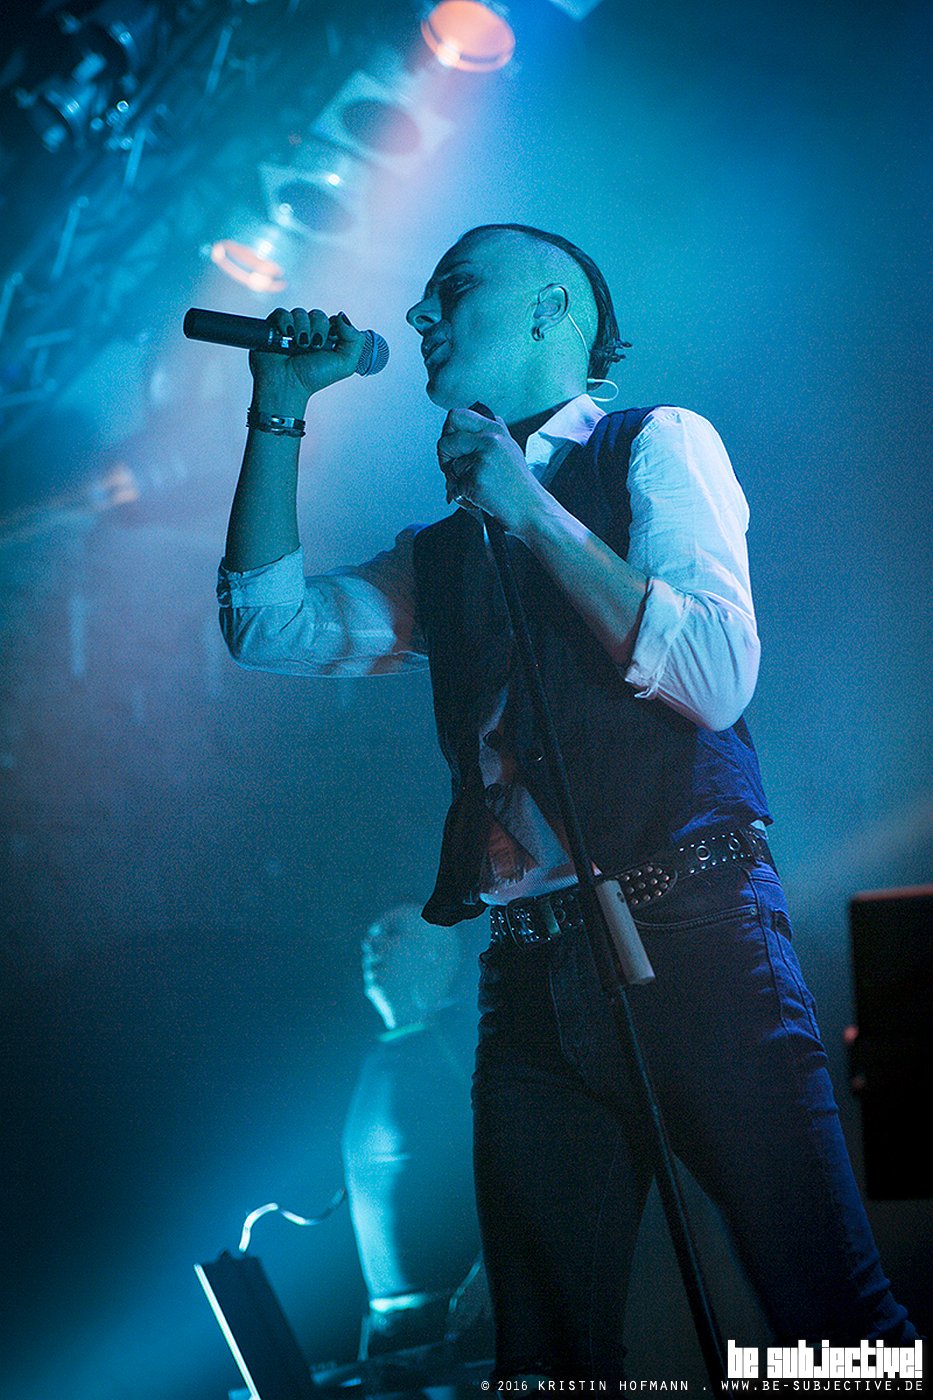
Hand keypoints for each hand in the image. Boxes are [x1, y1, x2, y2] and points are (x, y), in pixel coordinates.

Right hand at [249, 307, 365, 413]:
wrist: (287, 384)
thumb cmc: (313, 378)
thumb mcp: (345, 364)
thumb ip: (355, 340)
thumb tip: (342, 317)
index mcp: (327, 341)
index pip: (333, 320)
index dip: (333, 327)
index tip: (330, 341)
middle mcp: (310, 334)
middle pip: (318, 315)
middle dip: (318, 330)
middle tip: (313, 347)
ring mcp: (292, 330)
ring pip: (300, 313)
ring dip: (302, 328)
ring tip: (299, 345)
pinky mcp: (275, 327)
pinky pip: (282, 313)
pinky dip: (285, 322)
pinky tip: (287, 335)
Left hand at [437, 405, 544, 535]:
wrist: (531, 509)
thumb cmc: (518, 486)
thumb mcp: (508, 450)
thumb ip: (488, 436)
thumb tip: (460, 431)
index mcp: (496, 429)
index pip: (457, 416)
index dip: (448, 432)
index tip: (453, 446)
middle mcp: (490, 440)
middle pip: (446, 438)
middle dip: (444, 453)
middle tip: (452, 466)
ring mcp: (483, 459)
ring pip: (449, 466)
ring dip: (455, 480)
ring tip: (476, 486)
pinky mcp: (476, 479)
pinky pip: (454, 486)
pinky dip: (461, 496)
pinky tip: (478, 498)